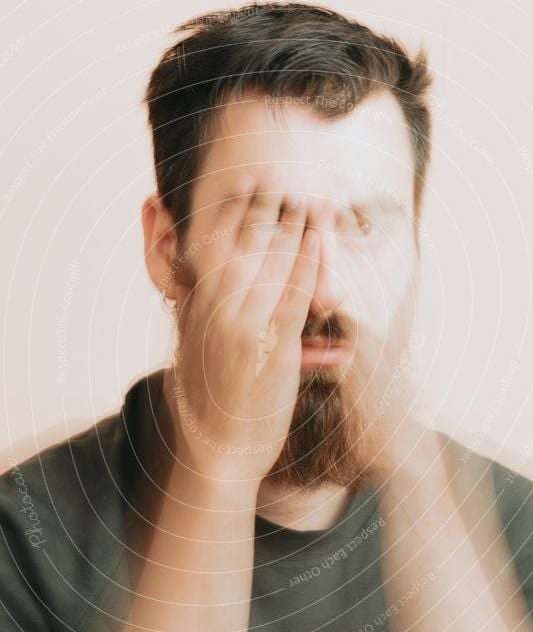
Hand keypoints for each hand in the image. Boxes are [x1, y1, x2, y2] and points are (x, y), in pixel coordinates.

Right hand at [166, 174, 319, 485]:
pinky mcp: (272, 348)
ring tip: (309, 200)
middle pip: (240, 246)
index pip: (208, 246)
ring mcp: (243, 328)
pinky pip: (292, 296)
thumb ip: (190, 308)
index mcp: (196, 309)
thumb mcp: (189, 348)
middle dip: (261, 210)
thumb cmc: (209, 402)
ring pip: (269, 266)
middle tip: (278, 181)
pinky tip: (320, 241)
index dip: (228, 211)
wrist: (218, 451)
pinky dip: (307, 264)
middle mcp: (216, 312)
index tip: (243, 184)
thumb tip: (185, 275)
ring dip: (293, 228)